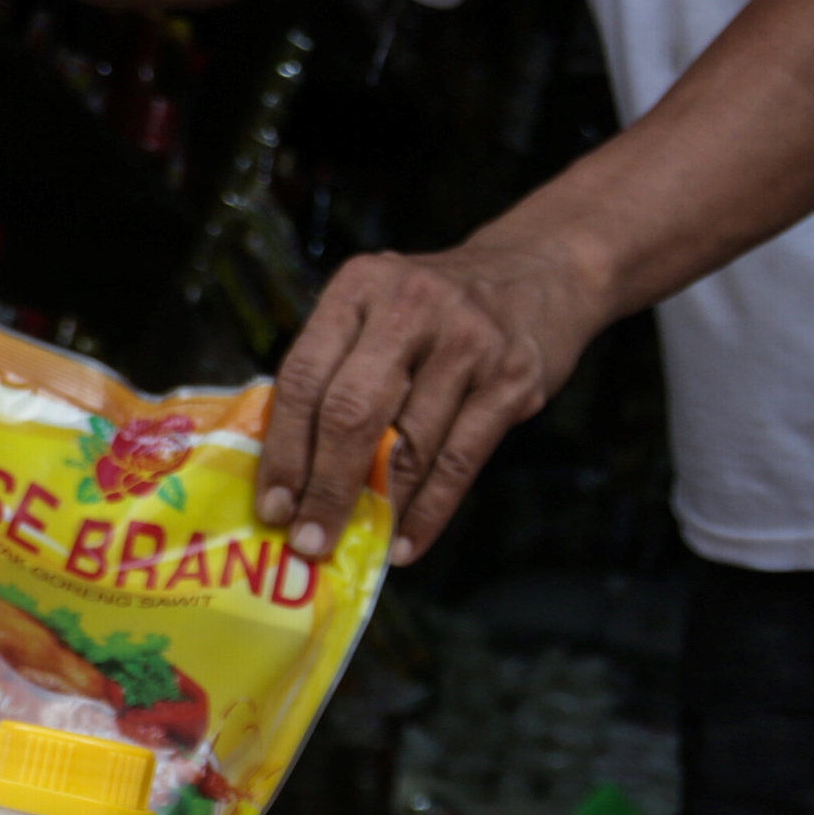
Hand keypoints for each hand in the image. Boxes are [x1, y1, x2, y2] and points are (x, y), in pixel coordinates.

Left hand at [260, 233, 609, 563]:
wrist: (541, 269)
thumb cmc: (435, 309)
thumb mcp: (376, 310)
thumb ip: (335, 370)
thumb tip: (290, 473)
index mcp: (359, 288)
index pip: (304, 377)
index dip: (283, 449)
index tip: (272, 505)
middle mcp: (409, 308)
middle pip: (350, 413)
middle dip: (324, 487)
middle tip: (307, 541)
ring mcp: (466, 341)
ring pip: (409, 445)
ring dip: (378, 508)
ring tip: (352, 545)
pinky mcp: (511, 378)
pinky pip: (459, 461)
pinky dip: (429, 511)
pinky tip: (407, 542)